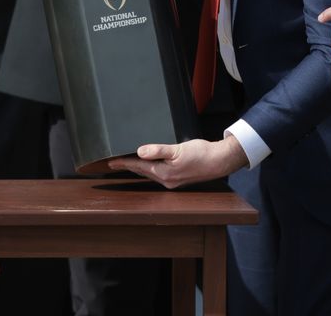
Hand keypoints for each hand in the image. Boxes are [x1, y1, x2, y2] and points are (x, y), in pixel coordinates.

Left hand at [107, 136, 247, 188]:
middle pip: (141, 172)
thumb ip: (158, 150)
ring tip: (126, 163)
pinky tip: (147, 164)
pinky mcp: (178, 178)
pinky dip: (148, 169)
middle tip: (113, 163)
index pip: (138, 167)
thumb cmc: (202, 154)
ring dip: (137, 168)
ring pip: (149, 173)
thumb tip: (139, 151)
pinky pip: (157, 173)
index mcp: (164, 173)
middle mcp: (166, 180)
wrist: (220, 160)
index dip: (123, 163)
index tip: (110, 162)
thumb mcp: (178, 149)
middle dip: (127, 166)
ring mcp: (172, 181)